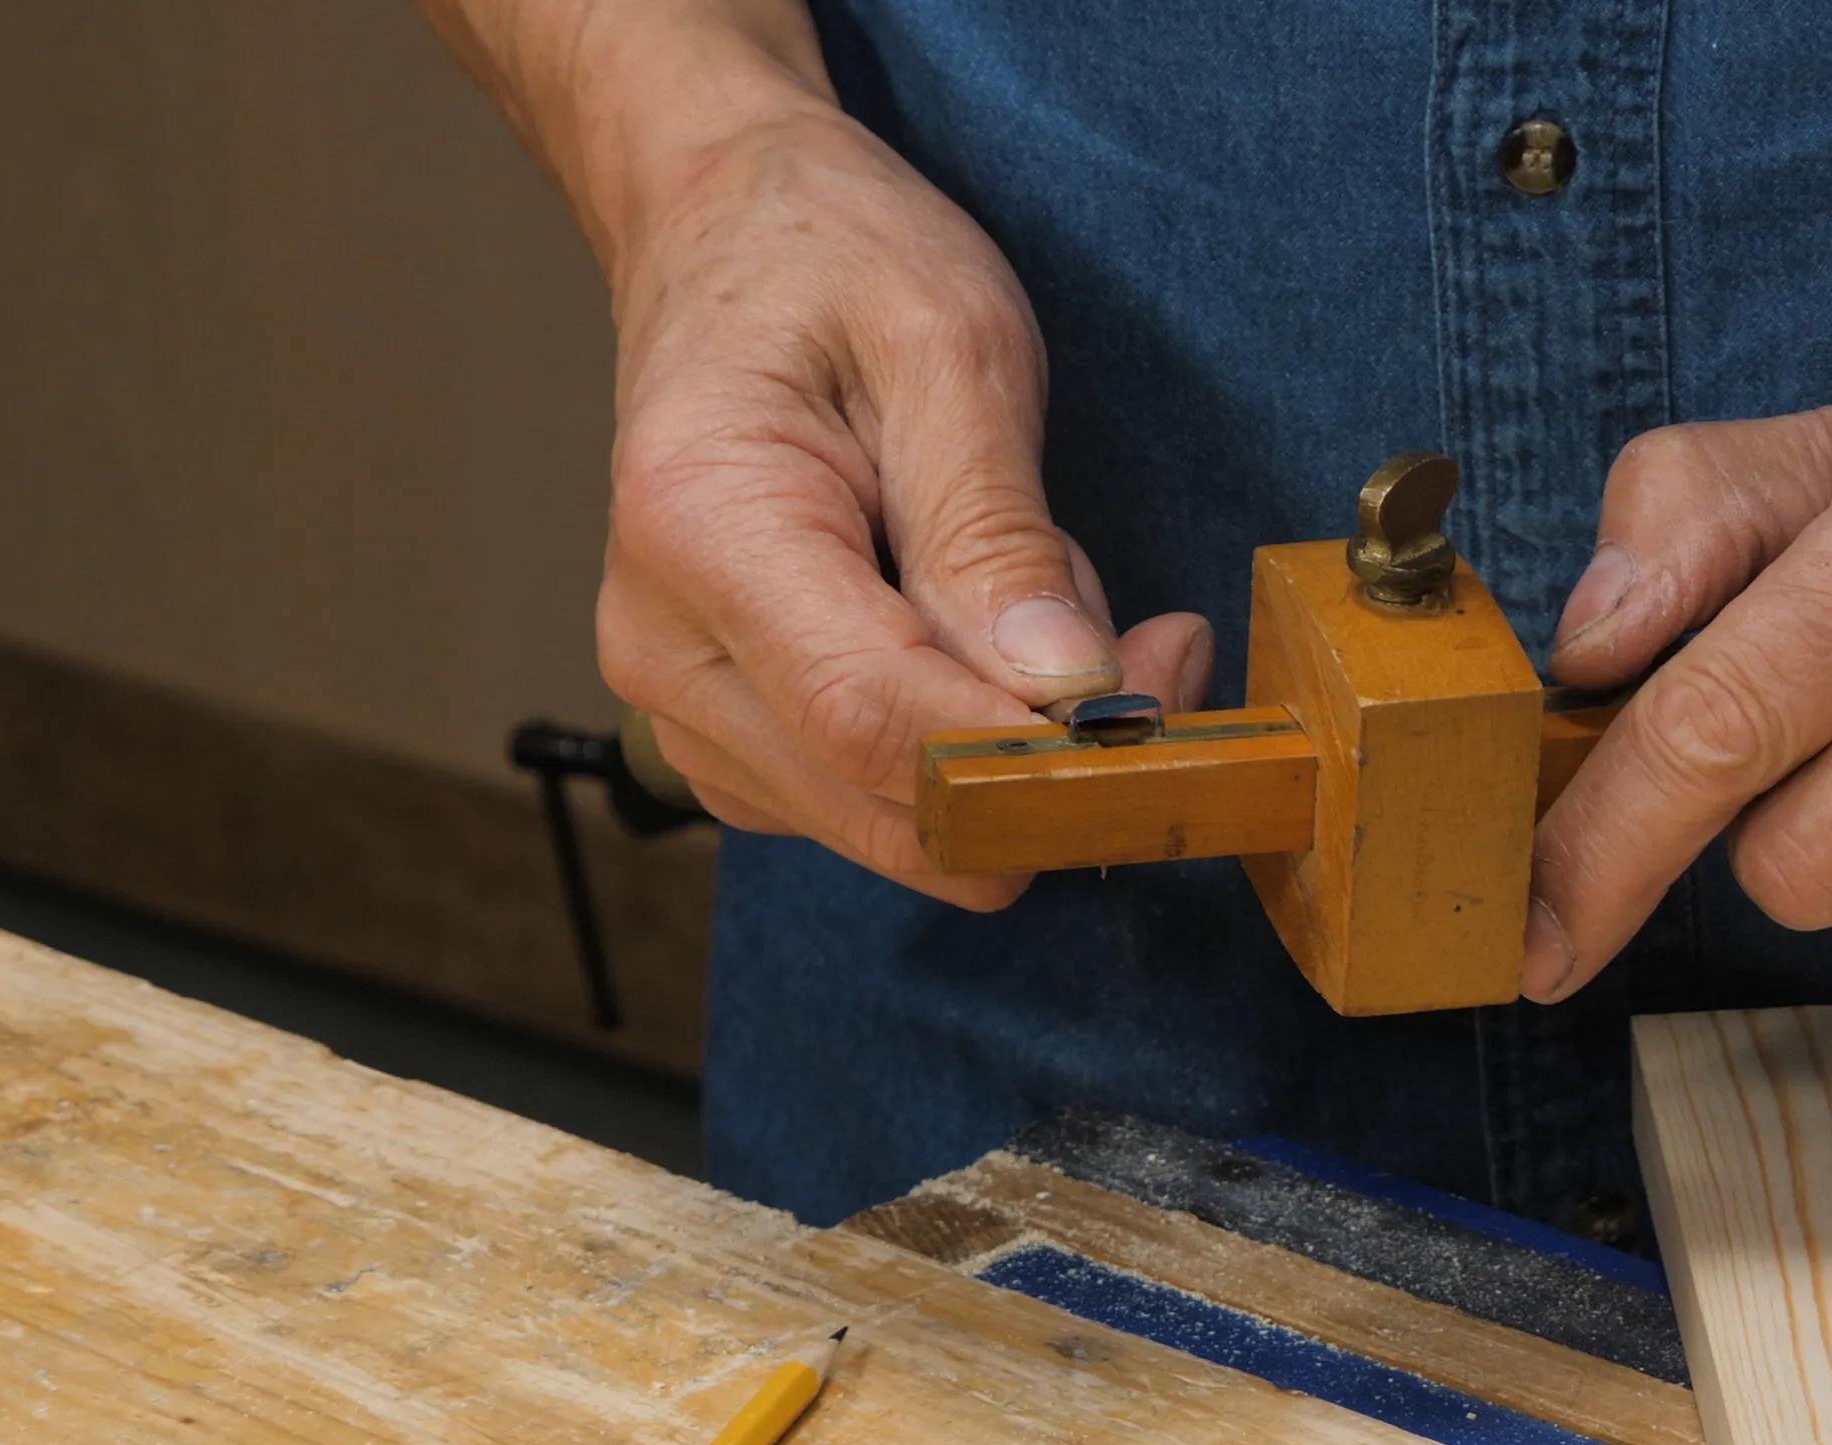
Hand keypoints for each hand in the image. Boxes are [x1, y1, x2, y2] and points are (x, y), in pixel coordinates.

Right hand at [595, 104, 1213, 905]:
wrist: (727, 231)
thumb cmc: (832, 262)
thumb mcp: (953, 348)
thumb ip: (1000, 533)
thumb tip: (1066, 694)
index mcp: (703, 531)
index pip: (876, 723)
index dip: (1039, 750)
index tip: (1165, 686)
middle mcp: (666, 647)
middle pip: (891, 806)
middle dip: (1050, 754)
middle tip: (1144, 636)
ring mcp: (684, 706)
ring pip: (902, 824)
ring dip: (1008, 738)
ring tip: (1020, 583)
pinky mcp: (731, 737)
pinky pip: (879, 801)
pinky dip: (965, 740)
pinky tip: (974, 625)